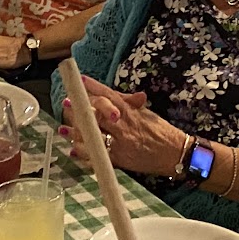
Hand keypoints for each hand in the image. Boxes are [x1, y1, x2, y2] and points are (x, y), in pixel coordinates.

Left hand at [57, 74, 183, 177]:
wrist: (175, 153)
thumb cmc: (161, 131)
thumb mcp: (146, 113)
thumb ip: (130, 103)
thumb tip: (116, 94)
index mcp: (130, 110)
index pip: (108, 95)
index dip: (93, 87)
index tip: (80, 80)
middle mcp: (123, 124)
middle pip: (96, 114)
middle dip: (79, 109)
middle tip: (66, 103)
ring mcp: (120, 142)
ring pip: (93, 135)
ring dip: (77, 132)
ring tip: (63, 129)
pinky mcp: (120, 159)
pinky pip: (98, 156)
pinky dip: (85, 154)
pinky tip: (74, 151)